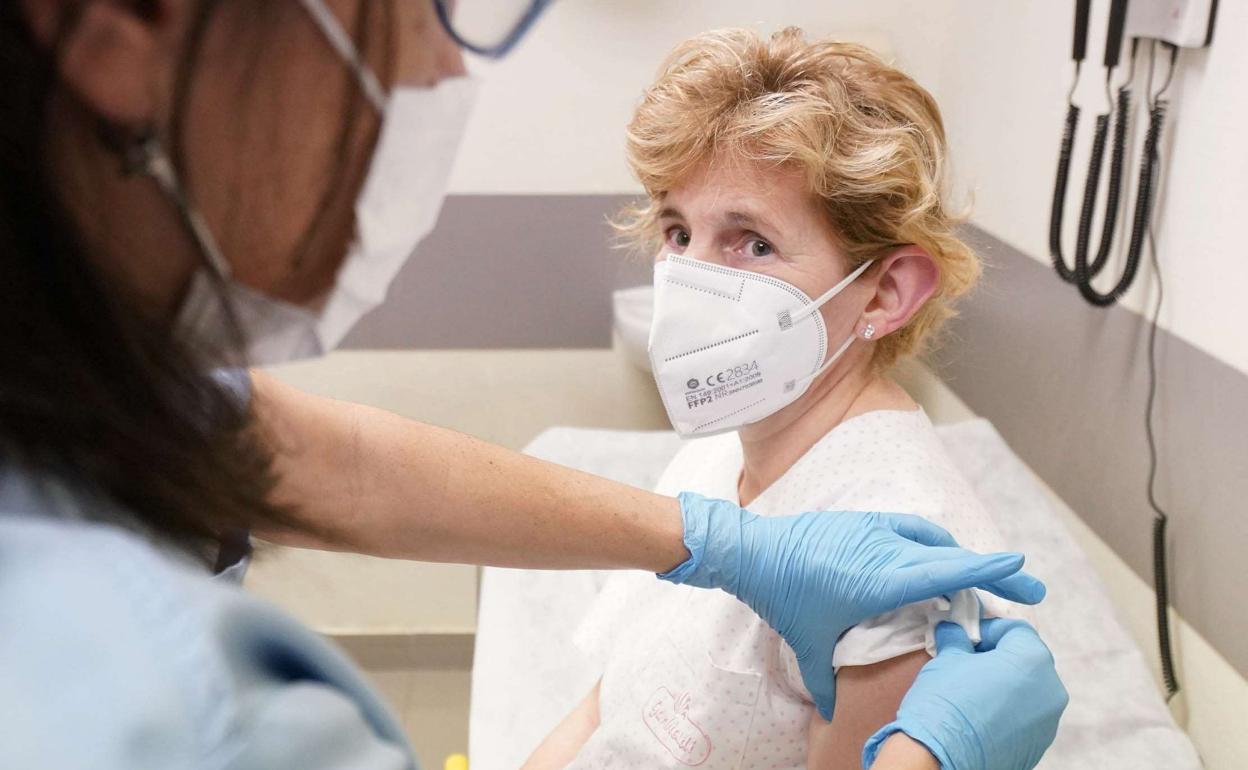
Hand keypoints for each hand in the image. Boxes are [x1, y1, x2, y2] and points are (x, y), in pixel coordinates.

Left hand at [659, 493, 1046, 718]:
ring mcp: (875, 531)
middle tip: (1030, 591)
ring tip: (982, 581)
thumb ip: (827, 680)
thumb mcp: (809, 644)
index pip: (945, 573)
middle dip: (994, 572)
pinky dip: (931, 544)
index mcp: (880, 581)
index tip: (1021, 567)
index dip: (987, 569)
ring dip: (960, 560)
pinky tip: (937, 559)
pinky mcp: (864, 522)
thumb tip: (833, 714)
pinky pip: (910, 530)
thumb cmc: (782, 597)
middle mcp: (884, 551)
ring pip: (933, 543)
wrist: (752, 551)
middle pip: (951, 559)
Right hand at [863, 619, 1068, 769]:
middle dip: (999, 657)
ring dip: (1005, 685)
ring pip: (1029, 691)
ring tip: (973, 693)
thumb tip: (953, 630)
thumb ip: (957, 639)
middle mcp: (1051, 690)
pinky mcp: (1037, 747)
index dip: (988, 629)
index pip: (1015, 630)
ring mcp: (1047, 723)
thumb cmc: (946, 701)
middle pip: (1026, 660)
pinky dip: (1007, 712)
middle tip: (967, 662)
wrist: (940, 757)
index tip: (965, 637)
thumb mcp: (947, 659)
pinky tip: (979, 717)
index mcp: (1033, 660)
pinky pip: (1026, 718)